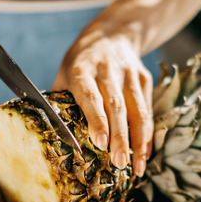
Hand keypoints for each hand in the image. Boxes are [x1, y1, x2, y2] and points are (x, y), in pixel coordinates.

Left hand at [52, 32, 152, 176]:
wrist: (112, 34)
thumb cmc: (81, 63)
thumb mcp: (65, 74)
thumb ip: (60, 102)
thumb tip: (53, 137)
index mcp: (82, 69)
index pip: (91, 95)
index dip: (97, 119)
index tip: (100, 142)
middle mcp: (107, 70)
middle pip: (117, 106)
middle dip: (119, 137)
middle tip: (119, 164)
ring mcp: (129, 74)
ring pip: (137, 110)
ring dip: (138, 141)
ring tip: (136, 167)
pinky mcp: (144, 79)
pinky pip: (147, 110)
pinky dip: (146, 134)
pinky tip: (144, 154)